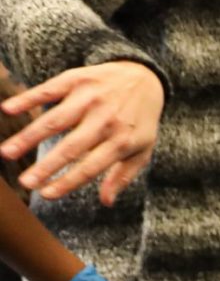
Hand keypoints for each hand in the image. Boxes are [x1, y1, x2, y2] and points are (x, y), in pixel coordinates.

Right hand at [2, 62, 163, 204]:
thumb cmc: (140, 122)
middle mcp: (104, 121)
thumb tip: (106, 202)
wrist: (144, 78)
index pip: (89, 168)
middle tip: (24, 183)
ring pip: (53, 121)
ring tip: (7, 153)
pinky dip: (27, 98)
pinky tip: (8, 109)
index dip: (67, 182)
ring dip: (28, 137)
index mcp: (121, 142)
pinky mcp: (75, 80)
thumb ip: (123, 175)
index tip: (46, 195)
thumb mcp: (142, 150)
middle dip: (45, 167)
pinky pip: (48, 90)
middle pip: (70, 148)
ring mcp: (89, 99)